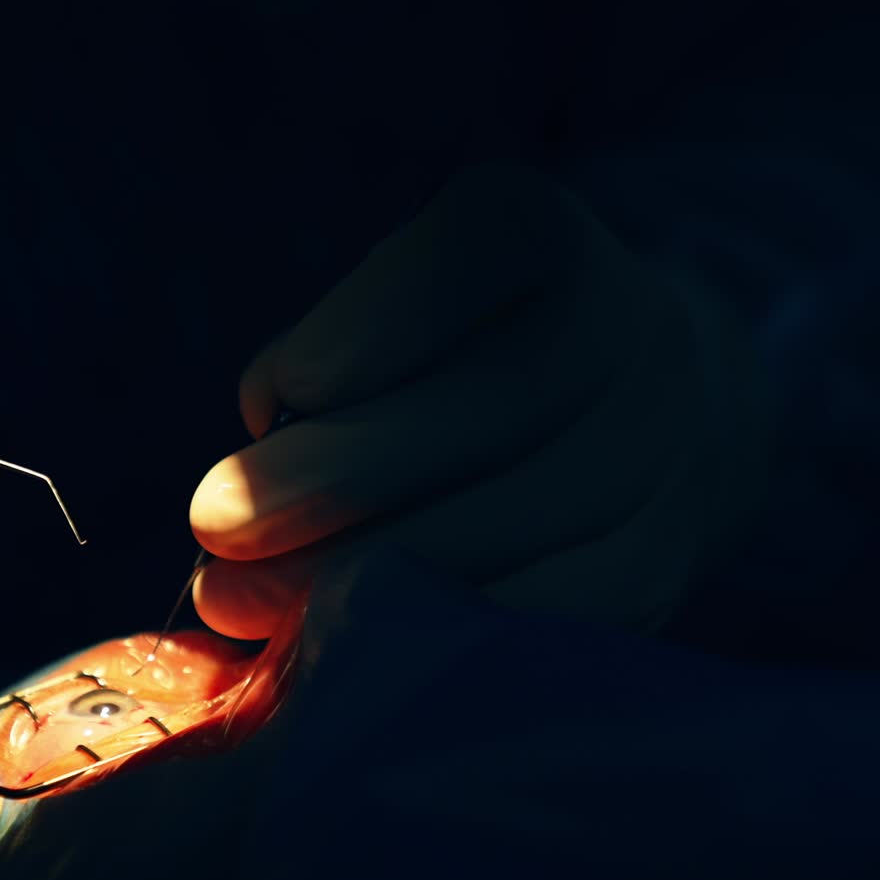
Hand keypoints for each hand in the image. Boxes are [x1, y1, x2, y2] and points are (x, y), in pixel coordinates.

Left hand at [189, 168, 767, 638]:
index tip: (272, 397)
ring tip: (244, 602)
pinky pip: (547, 611)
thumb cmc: (476, 343)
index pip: (466, 258)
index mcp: (545, 235)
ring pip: (512, 522)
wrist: (665, 397)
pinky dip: (434, 635)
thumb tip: (266, 428)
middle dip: (334, 478)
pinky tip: (344, 644)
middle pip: (490, 404)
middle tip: (215, 527)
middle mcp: (627, 328)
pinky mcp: (661, 558)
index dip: (365, 332)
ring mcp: (659, 449)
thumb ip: (336, 344)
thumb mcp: (409, 301)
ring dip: (360, 577)